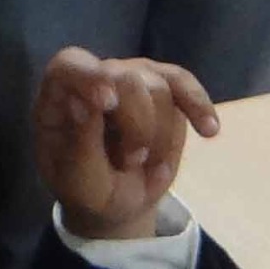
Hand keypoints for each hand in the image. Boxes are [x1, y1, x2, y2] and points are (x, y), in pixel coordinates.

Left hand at [32, 48, 217, 240]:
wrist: (121, 202)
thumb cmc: (90, 192)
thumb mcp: (79, 183)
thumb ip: (80, 146)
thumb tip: (84, 103)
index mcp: (60, 98)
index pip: (70, 66)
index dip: (90, 76)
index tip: (106, 103)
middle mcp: (96, 79)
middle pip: (126, 77)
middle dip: (137, 126)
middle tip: (131, 163)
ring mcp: (133, 78)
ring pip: (159, 86)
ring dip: (160, 135)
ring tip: (148, 163)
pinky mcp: (165, 87)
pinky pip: (185, 86)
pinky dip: (199, 107)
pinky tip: (209, 130)